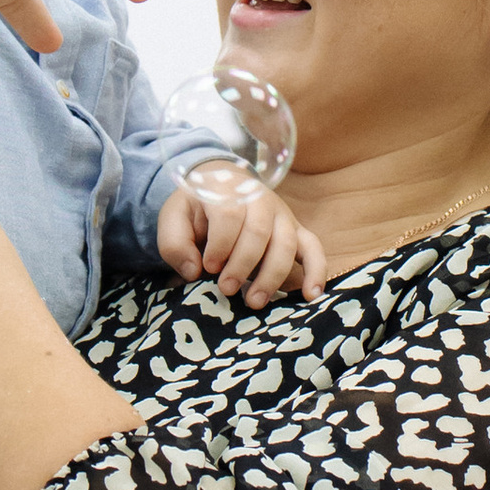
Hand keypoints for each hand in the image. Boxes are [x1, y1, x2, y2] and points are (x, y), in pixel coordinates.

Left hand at [157, 181, 328, 306]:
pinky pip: (314, 248)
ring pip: (286, 243)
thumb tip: (194, 270)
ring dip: (271, 275)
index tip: (207, 267)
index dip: (220, 244)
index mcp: (228, 190)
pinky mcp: (296, 231)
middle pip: (258, 231)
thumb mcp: (173, 218)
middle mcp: (259, 199)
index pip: (229, 214)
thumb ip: (174, 243)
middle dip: (242, 265)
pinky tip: (311, 295)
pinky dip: (316, 271)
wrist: (220, 188)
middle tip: (225, 288)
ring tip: (254, 301)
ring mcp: (282, 215)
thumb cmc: (196, 208)